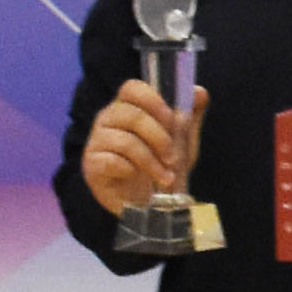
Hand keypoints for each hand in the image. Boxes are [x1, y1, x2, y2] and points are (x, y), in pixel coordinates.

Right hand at [81, 77, 196, 213]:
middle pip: (131, 115)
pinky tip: (138, 178)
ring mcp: (97, 141)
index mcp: (129, 107)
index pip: (132, 88)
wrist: (148, 203)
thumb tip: (199, 91)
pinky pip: (112, 161)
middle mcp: (108, 119)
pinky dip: (132, 171)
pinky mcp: (92, 164)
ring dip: (151, 161)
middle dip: (159, 138)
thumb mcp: (183, 142)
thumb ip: (190, 117)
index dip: (153, 100)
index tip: (173, 120)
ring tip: (166, 177)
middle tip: (173, 157)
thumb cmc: (162, 165)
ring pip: (125, 141)